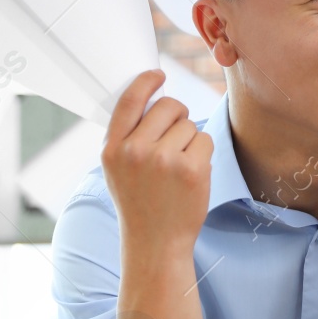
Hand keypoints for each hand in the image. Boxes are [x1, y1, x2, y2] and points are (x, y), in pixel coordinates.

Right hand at [101, 69, 214, 255]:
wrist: (155, 243)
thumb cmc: (139, 203)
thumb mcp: (117, 169)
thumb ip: (128, 137)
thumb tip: (152, 99)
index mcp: (113, 148)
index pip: (130, 100)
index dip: (146, 82)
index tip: (159, 74)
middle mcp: (135, 151)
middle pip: (168, 107)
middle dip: (177, 115)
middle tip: (175, 137)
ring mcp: (164, 159)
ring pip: (189, 124)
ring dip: (189, 141)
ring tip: (177, 169)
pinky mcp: (192, 169)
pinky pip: (205, 140)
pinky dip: (203, 154)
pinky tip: (191, 176)